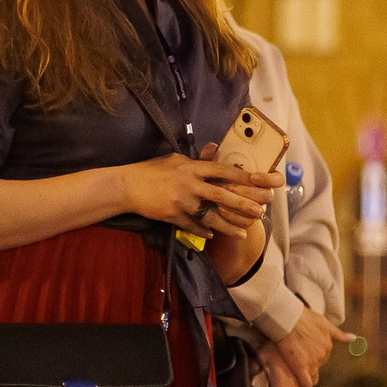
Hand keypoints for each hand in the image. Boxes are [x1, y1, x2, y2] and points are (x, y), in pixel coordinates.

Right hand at [126, 152, 275, 241]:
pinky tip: (213, 236)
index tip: (258, 180)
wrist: (127, 186)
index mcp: (191, 168)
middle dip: (242, 204)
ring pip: (210, 216)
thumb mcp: (174, 159)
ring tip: (243, 233)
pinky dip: (203, 232)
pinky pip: (193, 226)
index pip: (221, 171)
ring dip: (228, 226)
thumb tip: (214, 150)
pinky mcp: (173, 216)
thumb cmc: (151, 170)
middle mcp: (189, 184)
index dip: (241, 176)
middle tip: (259, 211)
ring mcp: (181, 202)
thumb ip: (196, 160)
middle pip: (221, 196)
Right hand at [270, 308, 338, 386]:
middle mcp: (322, 355)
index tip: (308, 357)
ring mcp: (312, 362)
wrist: (288, 319)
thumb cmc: (303, 317)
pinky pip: (306, 383)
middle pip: (318, 366)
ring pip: (312, 375)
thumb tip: (354, 338)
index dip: (315, 356)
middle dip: (311, 365)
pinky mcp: (300, 368)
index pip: (323, 356)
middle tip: (300, 362)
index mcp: (328, 344)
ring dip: (308, 377)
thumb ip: (337, 334)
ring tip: (301, 378)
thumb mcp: (323, 323)